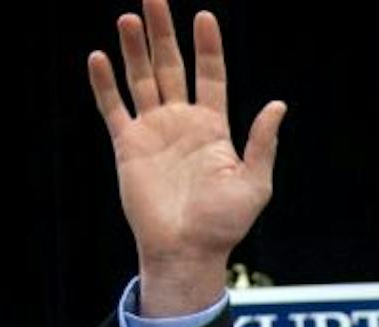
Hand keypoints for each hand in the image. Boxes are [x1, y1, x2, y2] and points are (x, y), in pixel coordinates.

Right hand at [88, 0, 285, 314]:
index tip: (205, 16)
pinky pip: (113, 107)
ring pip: (141, 79)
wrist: (186, 251)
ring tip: (129, 18)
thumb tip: (278, 104)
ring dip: (134, 49)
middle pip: (171, 66)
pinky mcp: (127, 145)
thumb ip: (262, 143)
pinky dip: (104, 84)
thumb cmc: (224, 224)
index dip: (208, 47)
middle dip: (164, 33)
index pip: (210, 76)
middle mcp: (182, 123)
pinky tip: (100, 57)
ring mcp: (153, 132)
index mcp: (213, 128)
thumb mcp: (254, 184)